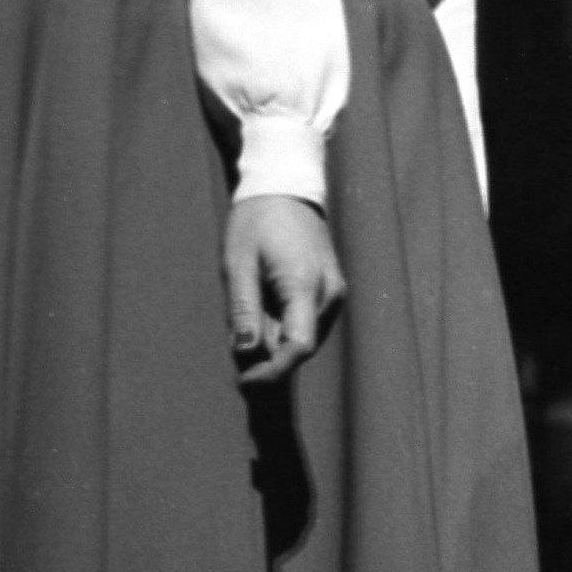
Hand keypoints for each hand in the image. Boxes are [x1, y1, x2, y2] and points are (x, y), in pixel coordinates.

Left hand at [225, 195, 343, 382]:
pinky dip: (286, 329)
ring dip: (276, 342)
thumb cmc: (256, 222)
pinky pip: (309, 323)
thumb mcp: (238, 264)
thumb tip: (246, 354)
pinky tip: (265, 310)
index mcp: (305, 284)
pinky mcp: (332, 291)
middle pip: (302, 346)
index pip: (299, 346)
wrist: (286, 189)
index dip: (272, 372)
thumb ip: (244, 310)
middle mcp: (329, 293)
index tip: (245, 383)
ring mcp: (335, 292)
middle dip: (269, 358)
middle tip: (236, 350)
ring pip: (306, 337)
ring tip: (249, 319)